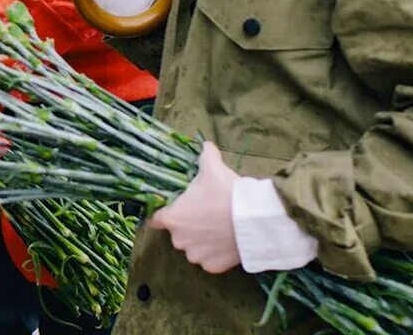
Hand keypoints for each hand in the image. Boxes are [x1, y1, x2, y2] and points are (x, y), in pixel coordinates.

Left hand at [149, 142, 240, 273]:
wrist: (257, 221)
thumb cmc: (228, 193)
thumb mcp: (213, 168)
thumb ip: (205, 155)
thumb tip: (205, 145)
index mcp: (172, 218)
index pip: (156, 218)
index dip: (165, 212)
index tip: (176, 208)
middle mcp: (179, 240)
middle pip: (177, 232)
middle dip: (188, 225)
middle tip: (206, 213)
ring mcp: (196, 256)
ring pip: (194, 248)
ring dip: (202, 240)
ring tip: (219, 227)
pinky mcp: (213, 267)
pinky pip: (210, 260)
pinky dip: (216, 253)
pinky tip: (227, 241)